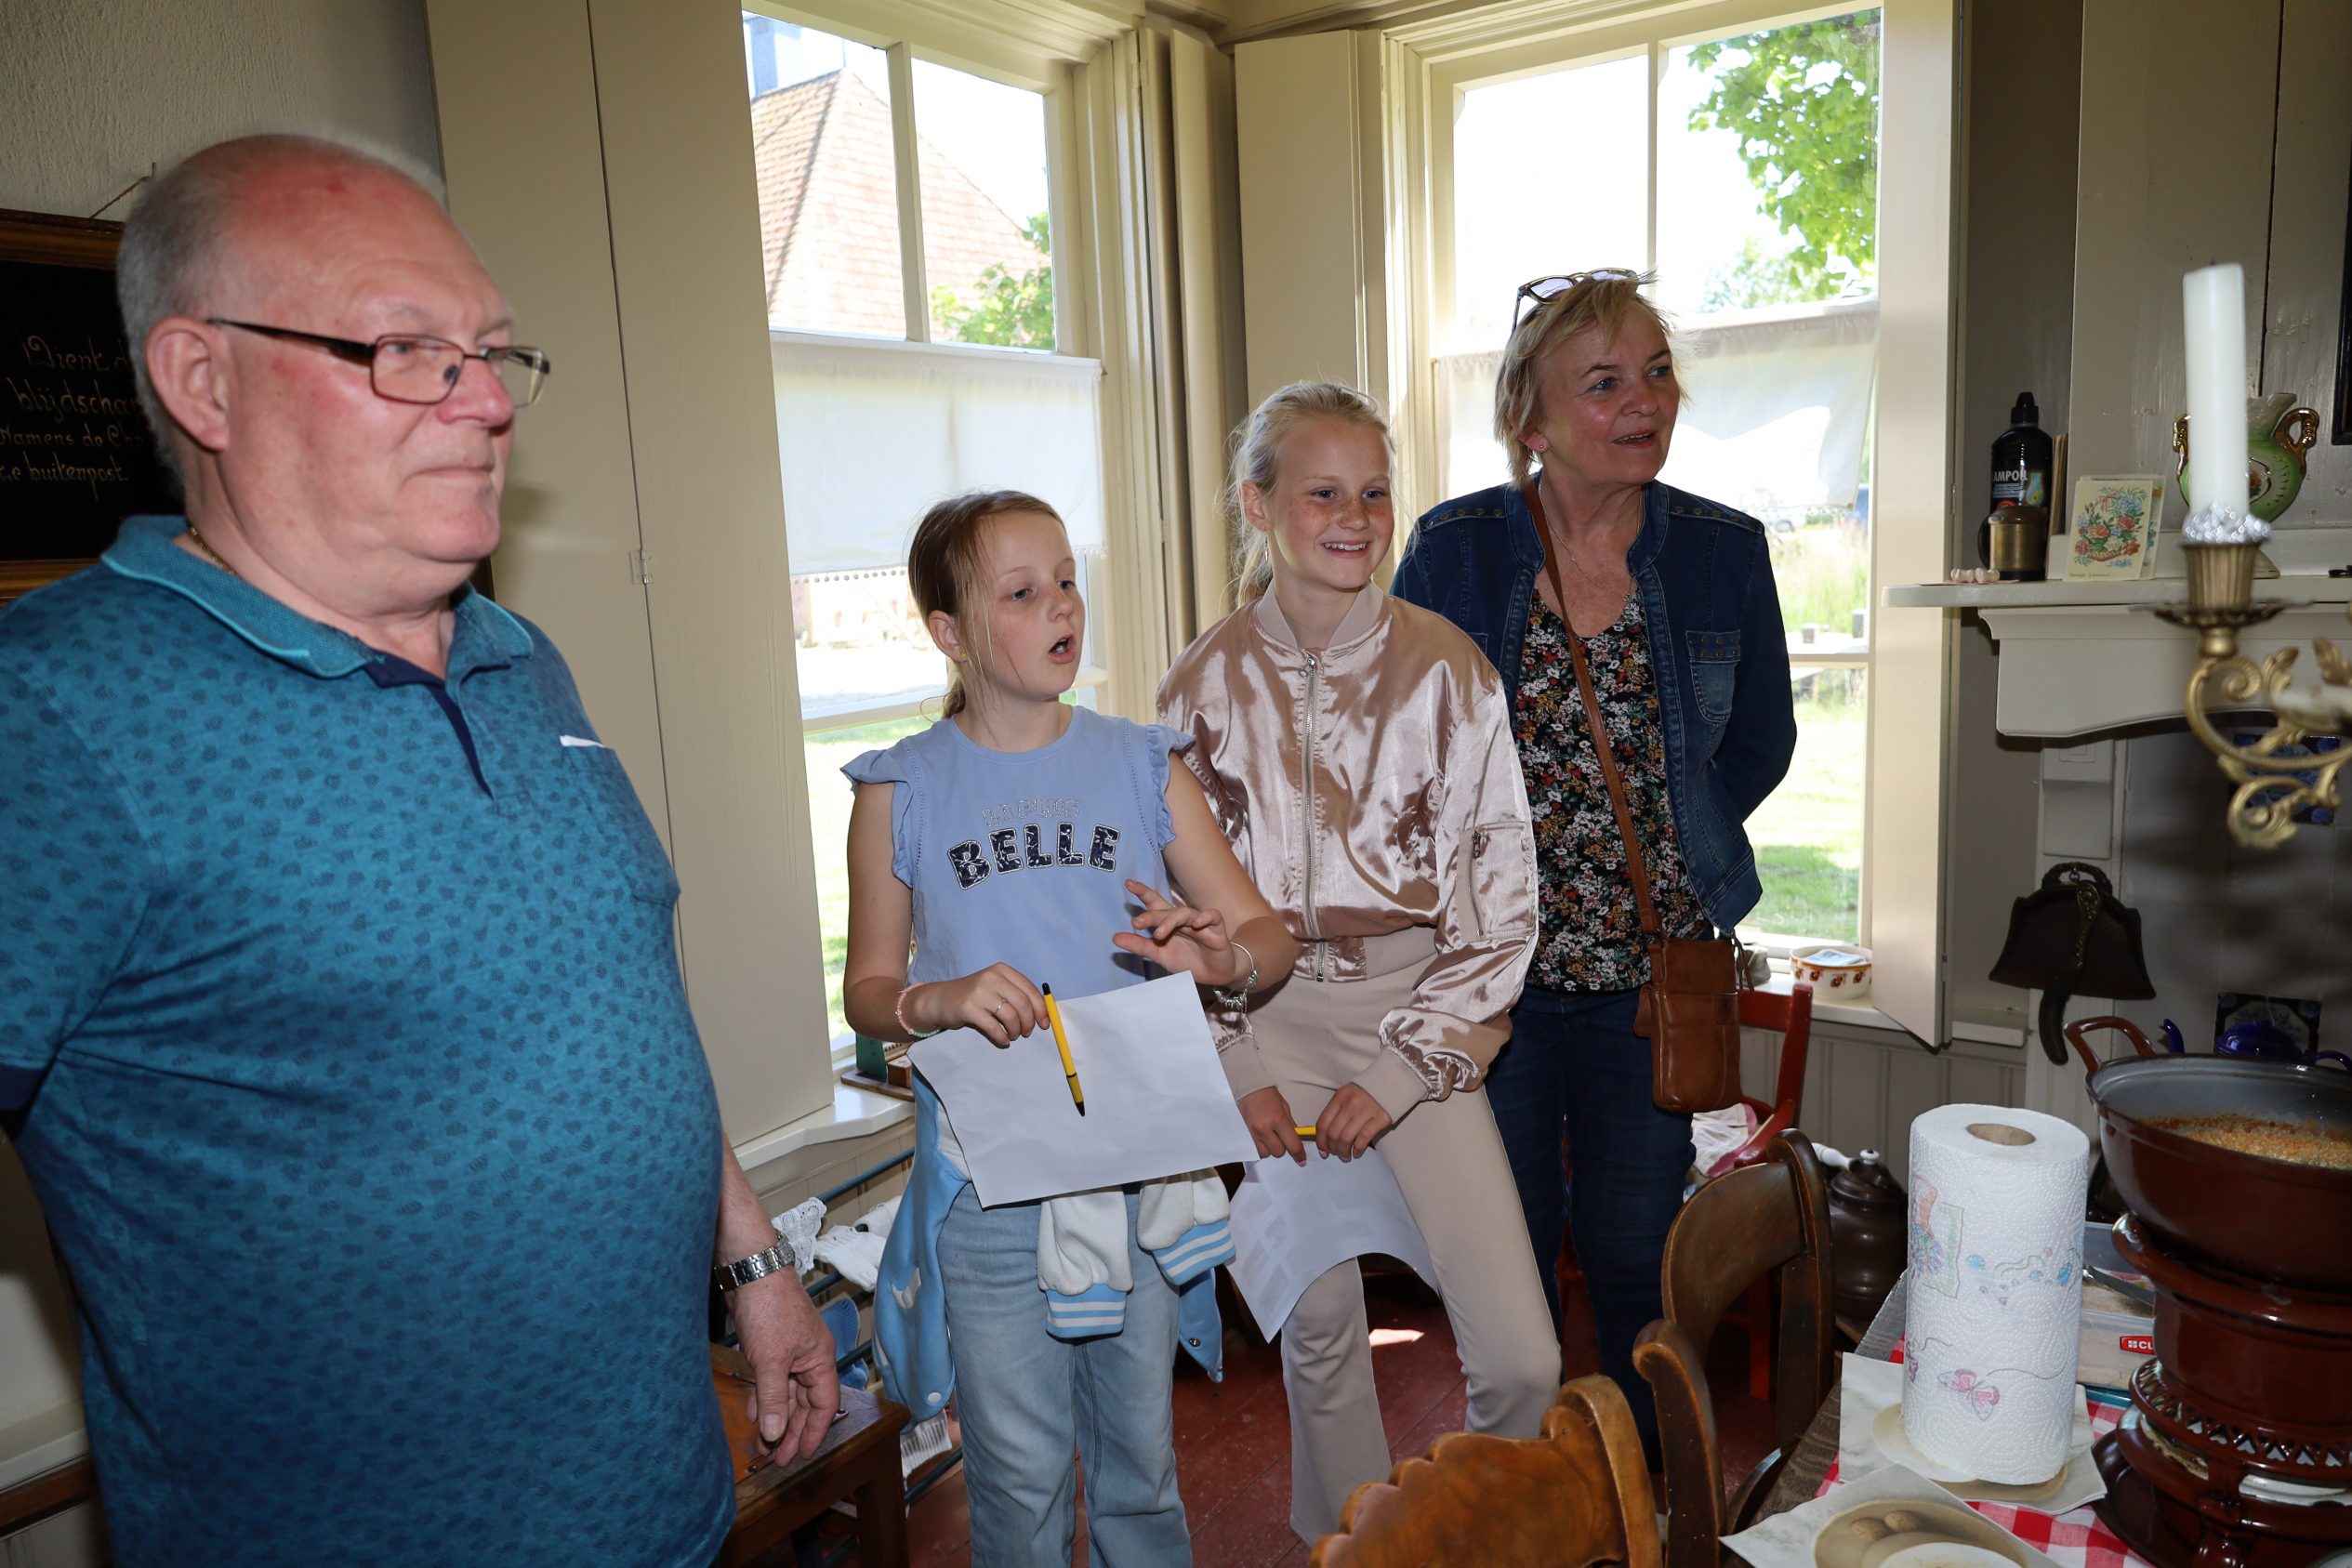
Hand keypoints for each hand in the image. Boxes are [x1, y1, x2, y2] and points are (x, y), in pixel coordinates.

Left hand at [732, 1272, 840, 1461]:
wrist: (749, 1272)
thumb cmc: (769, 1309)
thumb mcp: (771, 1362)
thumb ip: (773, 1400)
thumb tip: (776, 1435)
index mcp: (819, 1359)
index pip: (824, 1404)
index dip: (815, 1431)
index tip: (803, 1455)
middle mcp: (808, 1357)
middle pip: (805, 1403)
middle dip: (793, 1431)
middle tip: (779, 1457)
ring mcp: (789, 1351)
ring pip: (786, 1393)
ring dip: (776, 1417)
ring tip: (764, 1443)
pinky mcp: (770, 1346)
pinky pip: (771, 1381)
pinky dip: (764, 1398)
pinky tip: (753, 1413)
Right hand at [908, 964, 1045, 1045]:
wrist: (941, 999)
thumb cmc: (975, 996)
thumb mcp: (996, 987)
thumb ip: (1017, 995)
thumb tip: (1044, 1014)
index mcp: (1002, 970)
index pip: (1030, 989)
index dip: (1041, 1009)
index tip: (1044, 1023)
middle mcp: (991, 977)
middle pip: (1022, 1003)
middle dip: (1029, 1022)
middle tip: (1027, 1032)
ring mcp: (979, 992)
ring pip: (1010, 1016)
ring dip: (1016, 1030)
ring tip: (1013, 1035)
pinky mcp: (968, 1008)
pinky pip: (993, 1027)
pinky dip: (1002, 1037)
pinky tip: (1003, 1040)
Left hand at [1110, 880, 1232, 980]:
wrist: (1213, 974)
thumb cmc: (1187, 960)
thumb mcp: (1160, 955)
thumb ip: (1140, 946)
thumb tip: (1115, 937)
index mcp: (1167, 922)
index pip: (1154, 903)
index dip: (1143, 892)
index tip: (1129, 883)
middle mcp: (1182, 919)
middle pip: (1165, 910)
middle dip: (1151, 915)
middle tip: (1137, 923)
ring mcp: (1199, 921)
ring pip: (1184, 913)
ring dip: (1171, 921)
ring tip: (1159, 934)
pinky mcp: (1216, 928)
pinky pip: (1212, 916)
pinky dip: (1205, 917)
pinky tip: (1197, 923)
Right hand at [1238, 1086, 1307, 1163]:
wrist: (1249, 1089)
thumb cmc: (1268, 1096)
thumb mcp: (1285, 1108)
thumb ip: (1291, 1125)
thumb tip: (1297, 1140)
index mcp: (1279, 1120)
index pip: (1293, 1145)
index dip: (1299, 1155)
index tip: (1301, 1159)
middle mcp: (1265, 1128)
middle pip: (1279, 1152)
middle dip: (1283, 1148)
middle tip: (1281, 1138)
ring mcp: (1253, 1133)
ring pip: (1266, 1154)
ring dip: (1270, 1149)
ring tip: (1270, 1137)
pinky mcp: (1245, 1135)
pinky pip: (1255, 1150)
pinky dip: (1261, 1147)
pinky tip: (1262, 1138)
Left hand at [1314, 1083, 1392, 1160]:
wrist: (1392, 1082)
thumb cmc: (1366, 1092)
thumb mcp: (1347, 1095)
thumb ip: (1336, 1112)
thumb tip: (1325, 1136)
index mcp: (1339, 1097)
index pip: (1323, 1123)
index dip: (1320, 1140)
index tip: (1322, 1150)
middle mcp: (1350, 1104)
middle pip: (1333, 1133)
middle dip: (1332, 1148)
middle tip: (1335, 1153)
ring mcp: (1365, 1111)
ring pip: (1346, 1138)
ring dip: (1343, 1151)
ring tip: (1345, 1155)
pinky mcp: (1380, 1118)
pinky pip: (1363, 1138)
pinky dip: (1358, 1149)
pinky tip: (1357, 1152)